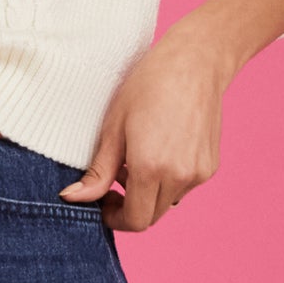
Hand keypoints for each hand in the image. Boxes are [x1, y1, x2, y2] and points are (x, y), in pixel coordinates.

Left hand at [58, 0, 283, 229]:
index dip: (114, 219)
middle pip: (151, 216)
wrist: (196, 62)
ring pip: (167, 203)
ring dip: (149, 193)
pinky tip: (160, 150)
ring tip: (137, 159)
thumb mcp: (113, 127)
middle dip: (129, 207)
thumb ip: (97, 171)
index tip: (103, 203)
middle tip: (114, 181)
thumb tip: (73, 198)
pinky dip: (167, 180)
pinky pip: (183, 187)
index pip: (134, 220)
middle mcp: (179, 177)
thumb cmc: (149, 85)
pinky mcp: (210, 166)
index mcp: (151, 168)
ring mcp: (198, 173)